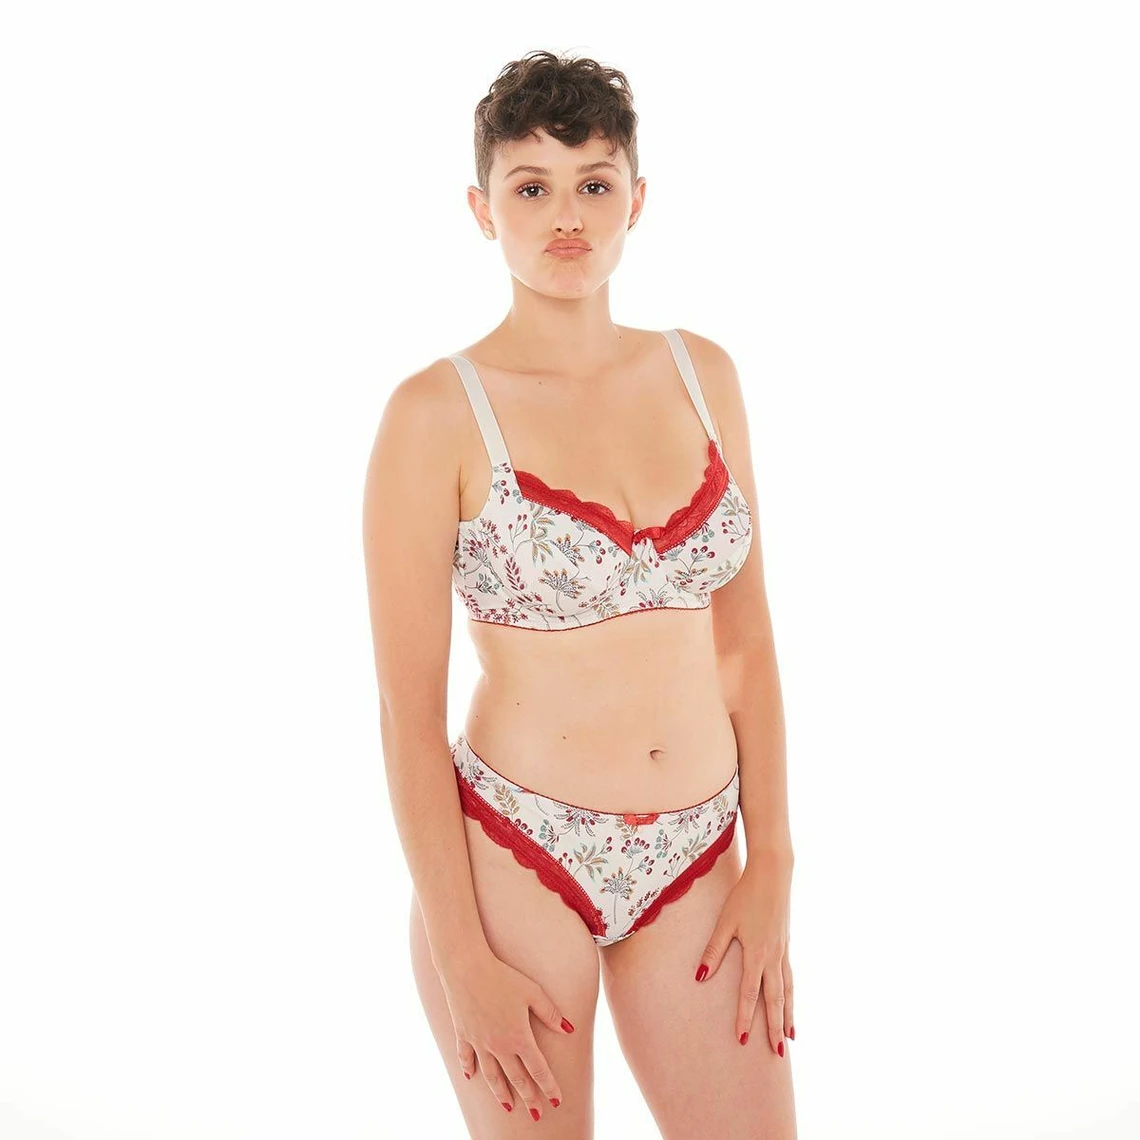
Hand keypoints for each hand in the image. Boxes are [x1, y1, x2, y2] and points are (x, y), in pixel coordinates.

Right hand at [436, 947, 574, 1120]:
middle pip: (516, 1078)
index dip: (548, 1086)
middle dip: (528, 1098)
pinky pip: (466, 1058)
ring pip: (491, 1075)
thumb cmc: (503, 976)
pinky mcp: (463, 1034)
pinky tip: (470, 1078)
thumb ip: (550, 1014)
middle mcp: (499, 1046)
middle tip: (536, 1114)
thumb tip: (570, 1030)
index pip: (538, 1070)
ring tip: (507, 1106)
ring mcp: (479, 1043)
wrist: (466, 967)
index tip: (556, 1101)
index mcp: (519, 1037)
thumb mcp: (533, 991)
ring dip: (500, 1093)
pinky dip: (468, 1069)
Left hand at [694, 850, 793, 1054]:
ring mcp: (783, 952)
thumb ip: (713, 950)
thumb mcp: (725, 920)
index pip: (749, 993)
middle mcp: (773, 957)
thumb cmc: (745, 895)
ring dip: (788, 1016)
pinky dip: (792, 997)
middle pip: (775, 1000)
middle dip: (774, 1028)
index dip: (745, 1017)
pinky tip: (792, 1006)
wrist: (773, 875)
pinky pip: (791, 979)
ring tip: (790, 1039)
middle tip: (777, 1055)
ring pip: (788, 992)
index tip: (742, 1040)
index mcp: (756, 953)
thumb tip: (700, 977)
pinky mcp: (786, 946)